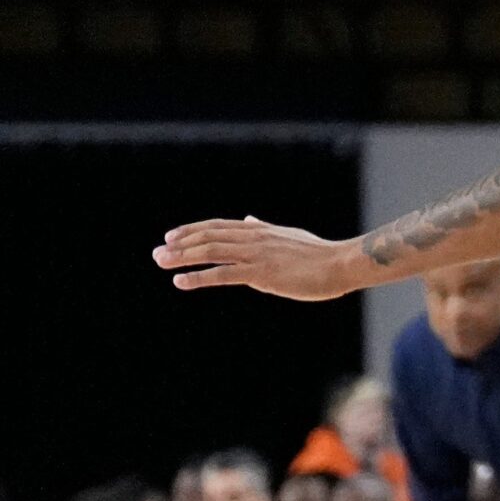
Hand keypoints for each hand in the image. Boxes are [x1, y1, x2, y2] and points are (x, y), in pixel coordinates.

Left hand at [154, 216, 360, 299]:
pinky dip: (199, 276)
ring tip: (162, 263)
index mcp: (260, 230)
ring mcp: (256, 255)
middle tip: (157, 254)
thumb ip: (264, 229)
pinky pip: (223, 274)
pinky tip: (181, 281)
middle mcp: (254, 238)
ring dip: (182, 258)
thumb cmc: (320, 254)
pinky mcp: (261, 273)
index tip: (171, 237)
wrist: (341, 264)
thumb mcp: (288, 236)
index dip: (191, 231)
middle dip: (180, 245)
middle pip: (208, 237)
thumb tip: (248, 219)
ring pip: (211, 252)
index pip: (217, 226)